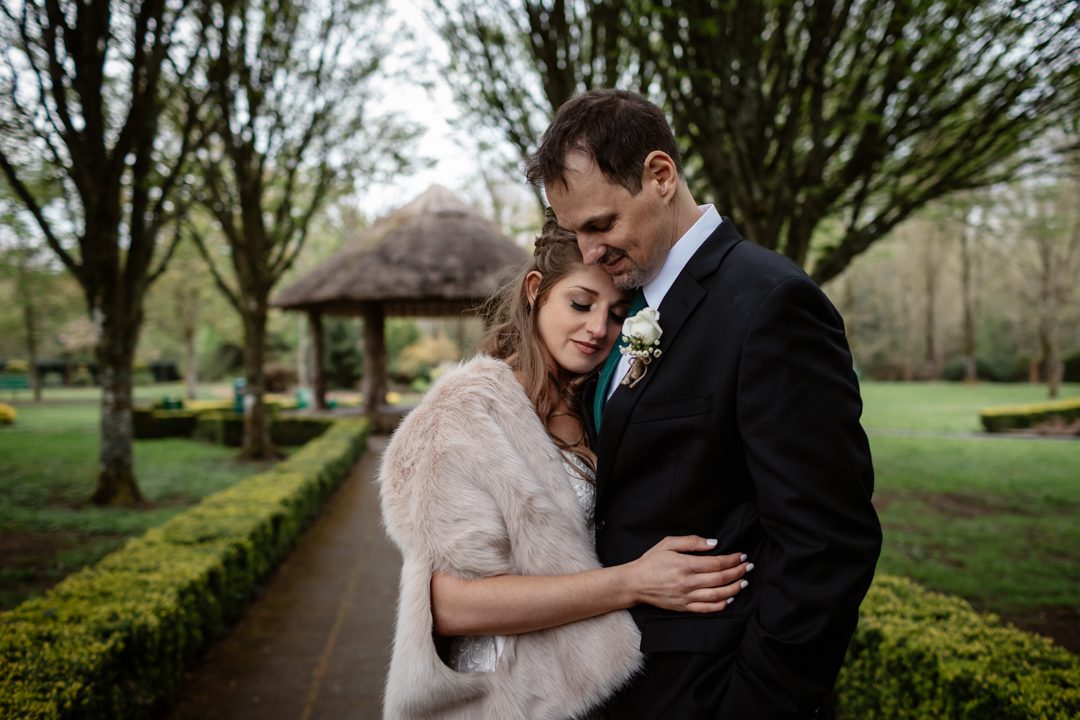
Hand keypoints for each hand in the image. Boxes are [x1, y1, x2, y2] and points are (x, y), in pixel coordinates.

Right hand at [624, 536, 751, 612]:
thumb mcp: (668, 544)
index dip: (732, 559)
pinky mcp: (684, 607)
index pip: (717, 563)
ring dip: (734, 588)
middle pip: (721, 579)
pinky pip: (707, 608)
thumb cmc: (651, 561)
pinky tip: (729, 598)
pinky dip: (721, 604)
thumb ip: (692, 542)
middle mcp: (688, 582)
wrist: (635, 583)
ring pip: (718, 595)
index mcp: (685, 565)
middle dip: (738, 572)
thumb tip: (713, 543)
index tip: (742, 556)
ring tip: (744, 582)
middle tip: (748, 567)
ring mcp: (687, 597)